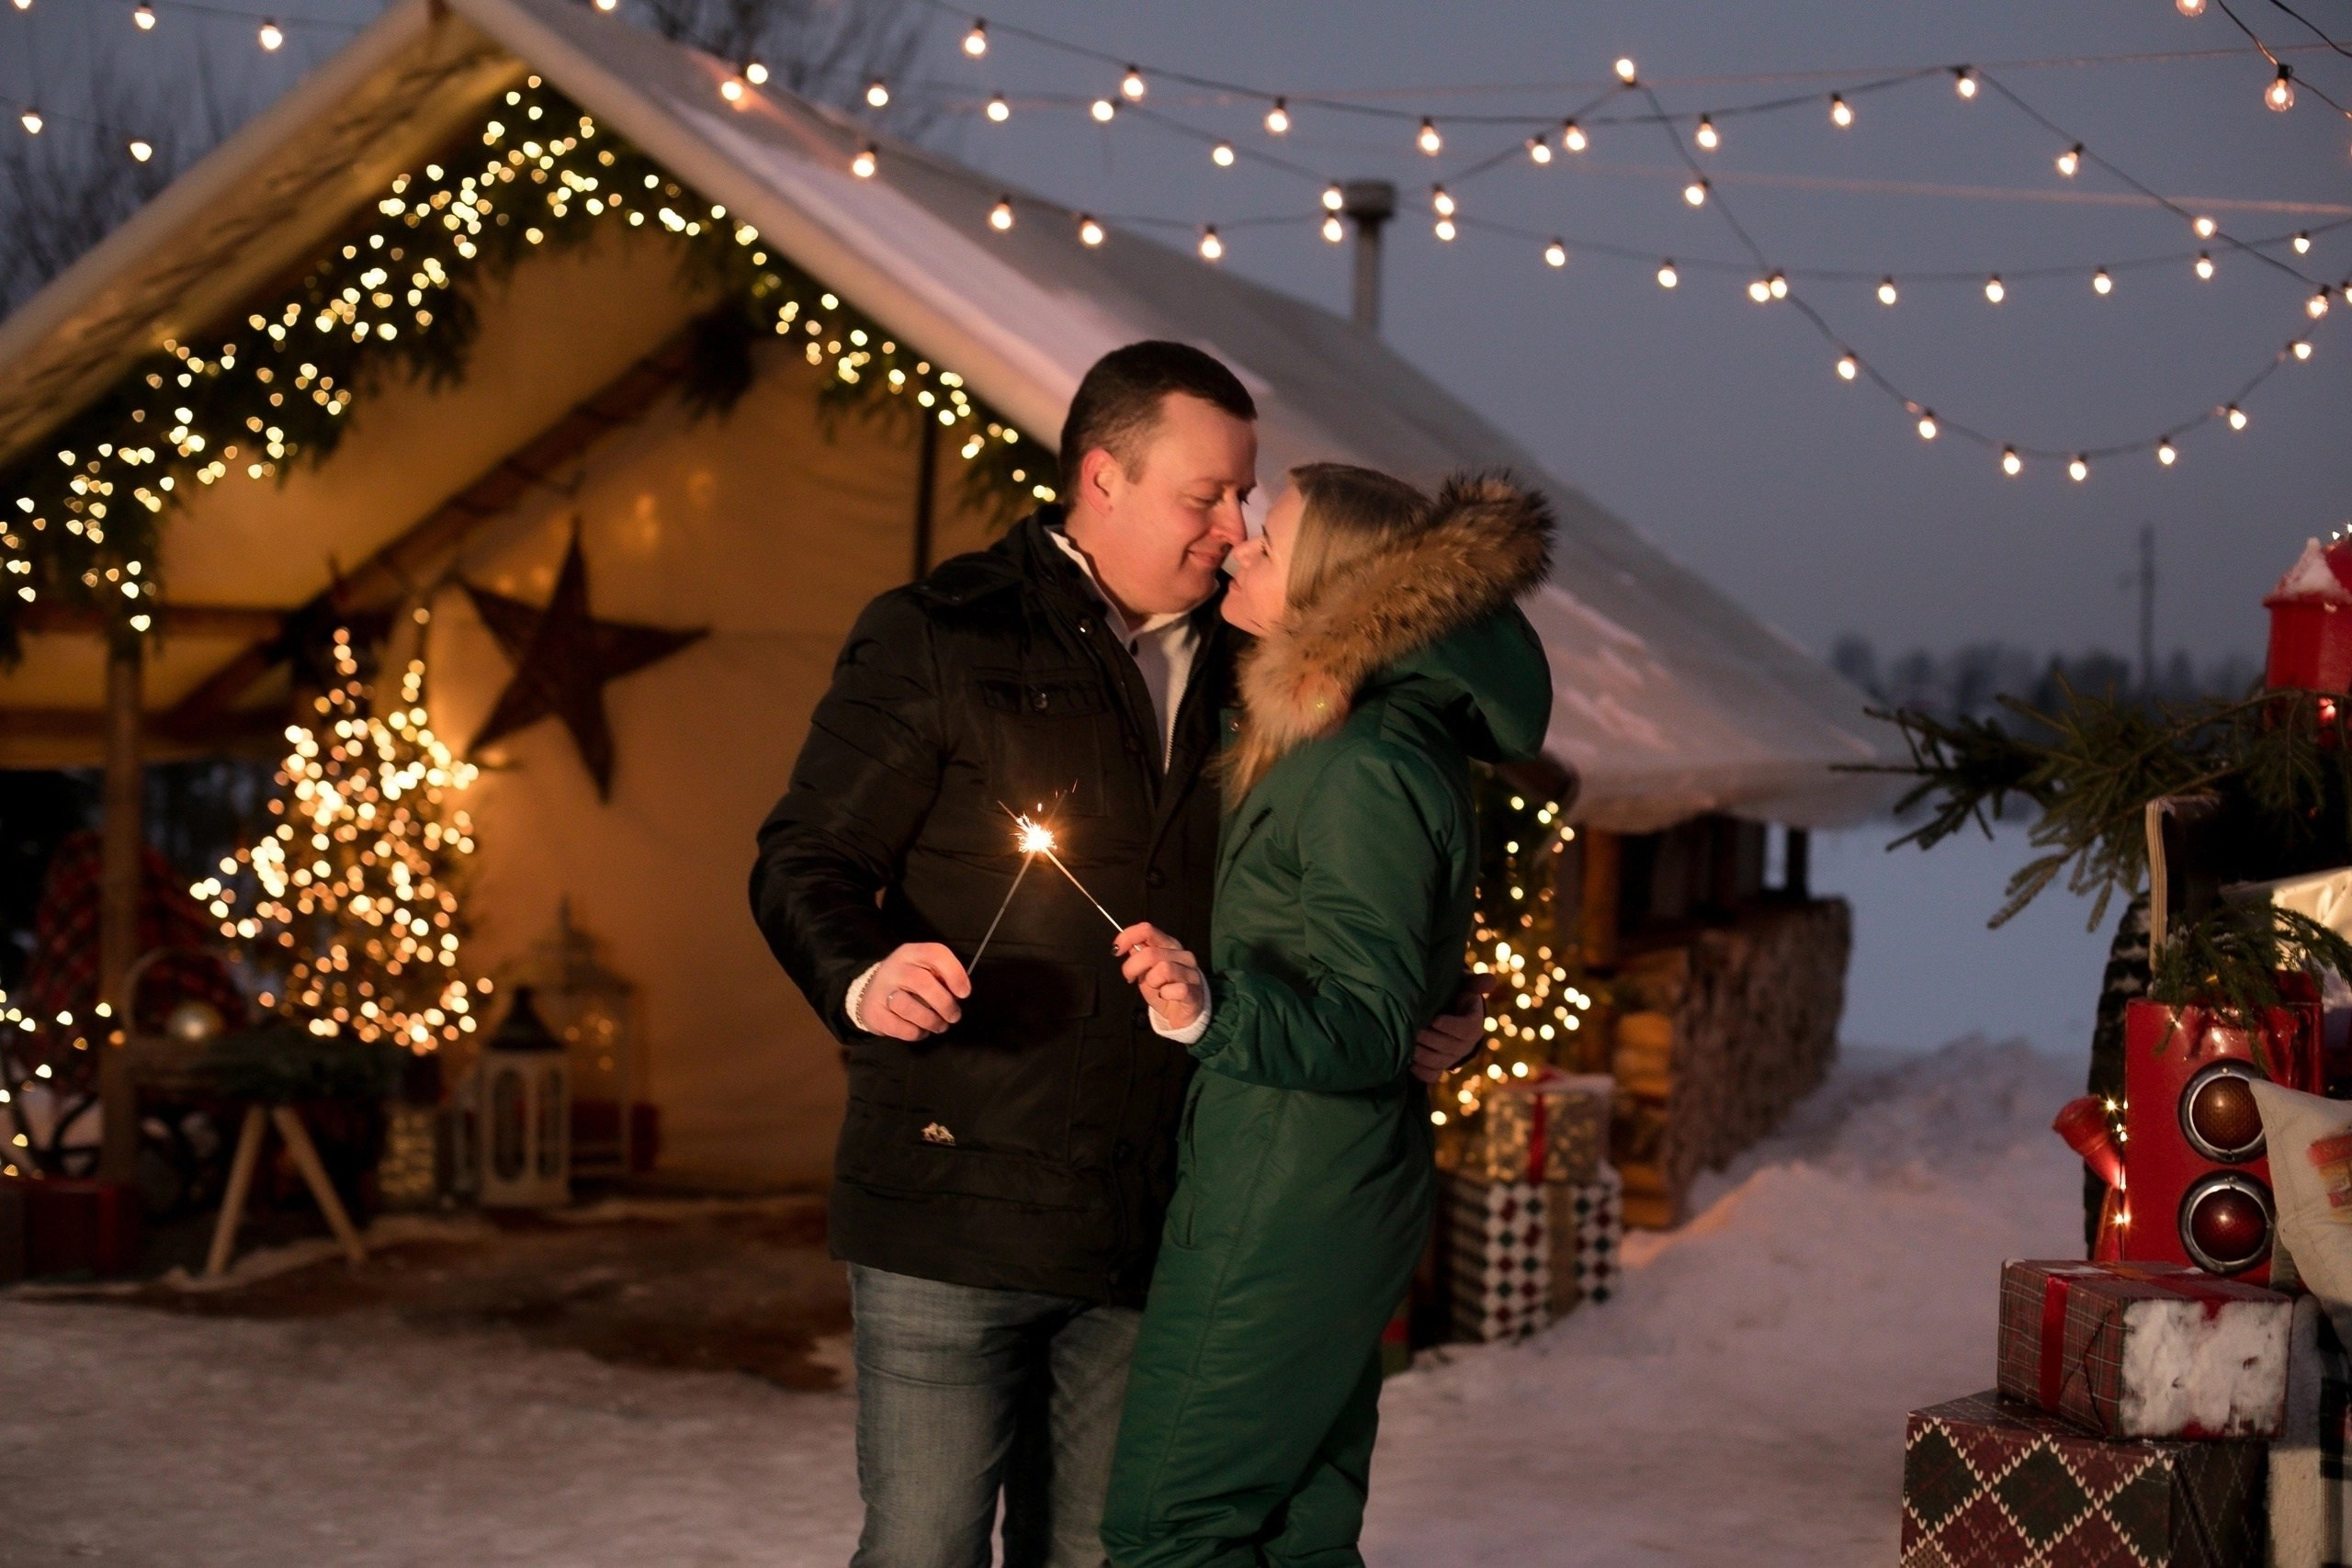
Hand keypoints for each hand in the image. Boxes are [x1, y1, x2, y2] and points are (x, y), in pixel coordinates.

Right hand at [857, 943, 971, 1040]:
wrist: (869, 994)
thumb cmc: (908, 983)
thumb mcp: (923, 969)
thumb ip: (942, 976)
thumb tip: (959, 993)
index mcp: (911, 953)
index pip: (935, 953)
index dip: (955, 973)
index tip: (964, 993)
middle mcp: (895, 968)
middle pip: (923, 983)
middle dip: (945, 1004)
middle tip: (954, 1016)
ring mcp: (881, 990)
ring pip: (909, 1007)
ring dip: (931, 1021)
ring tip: (940, 1026)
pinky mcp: (874, 1013)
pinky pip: (900, 1027)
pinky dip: (916, 1033)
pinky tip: (921, 1030)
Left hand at [1114, 923, 1205, 1030]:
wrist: (1184, 1013)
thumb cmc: (1163, 989)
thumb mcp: (1146, 972)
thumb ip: (1138, 956)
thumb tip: (1125, 945)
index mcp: (1169, 945)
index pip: (1147, 930)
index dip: (1128, 937)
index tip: (1116, 950)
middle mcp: (1182, 955)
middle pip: (1150, 953)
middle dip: (1132, 967)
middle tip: (1129, 978)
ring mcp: (1190, 972)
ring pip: (1163, 969)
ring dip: (1151, 981)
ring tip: (1155, 988)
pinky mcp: (1193, 991)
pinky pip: (1174, 989)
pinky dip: (1165, 994)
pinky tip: (1165, 996)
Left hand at [1412, 972, 1495, 1083]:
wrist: (1446, 1013)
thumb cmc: (1454, 995)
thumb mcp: (1464, 986)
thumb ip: (1474, 982)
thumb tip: (1491, 979)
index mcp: (1473, 1024)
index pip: (1468, 1029)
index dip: (1452, 1026)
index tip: (1435, 1019)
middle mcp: (1465, 1045)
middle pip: (1450, 1047)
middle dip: (1430, 1039)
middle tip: (1413, 1030)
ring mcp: (1452, 1058)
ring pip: (1439, 1062)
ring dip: (1422, 1054)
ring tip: (1407, 1043)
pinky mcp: (1439, 1067)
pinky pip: (1432, 1075)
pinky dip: (1421, 1072)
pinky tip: (1409, 1064)